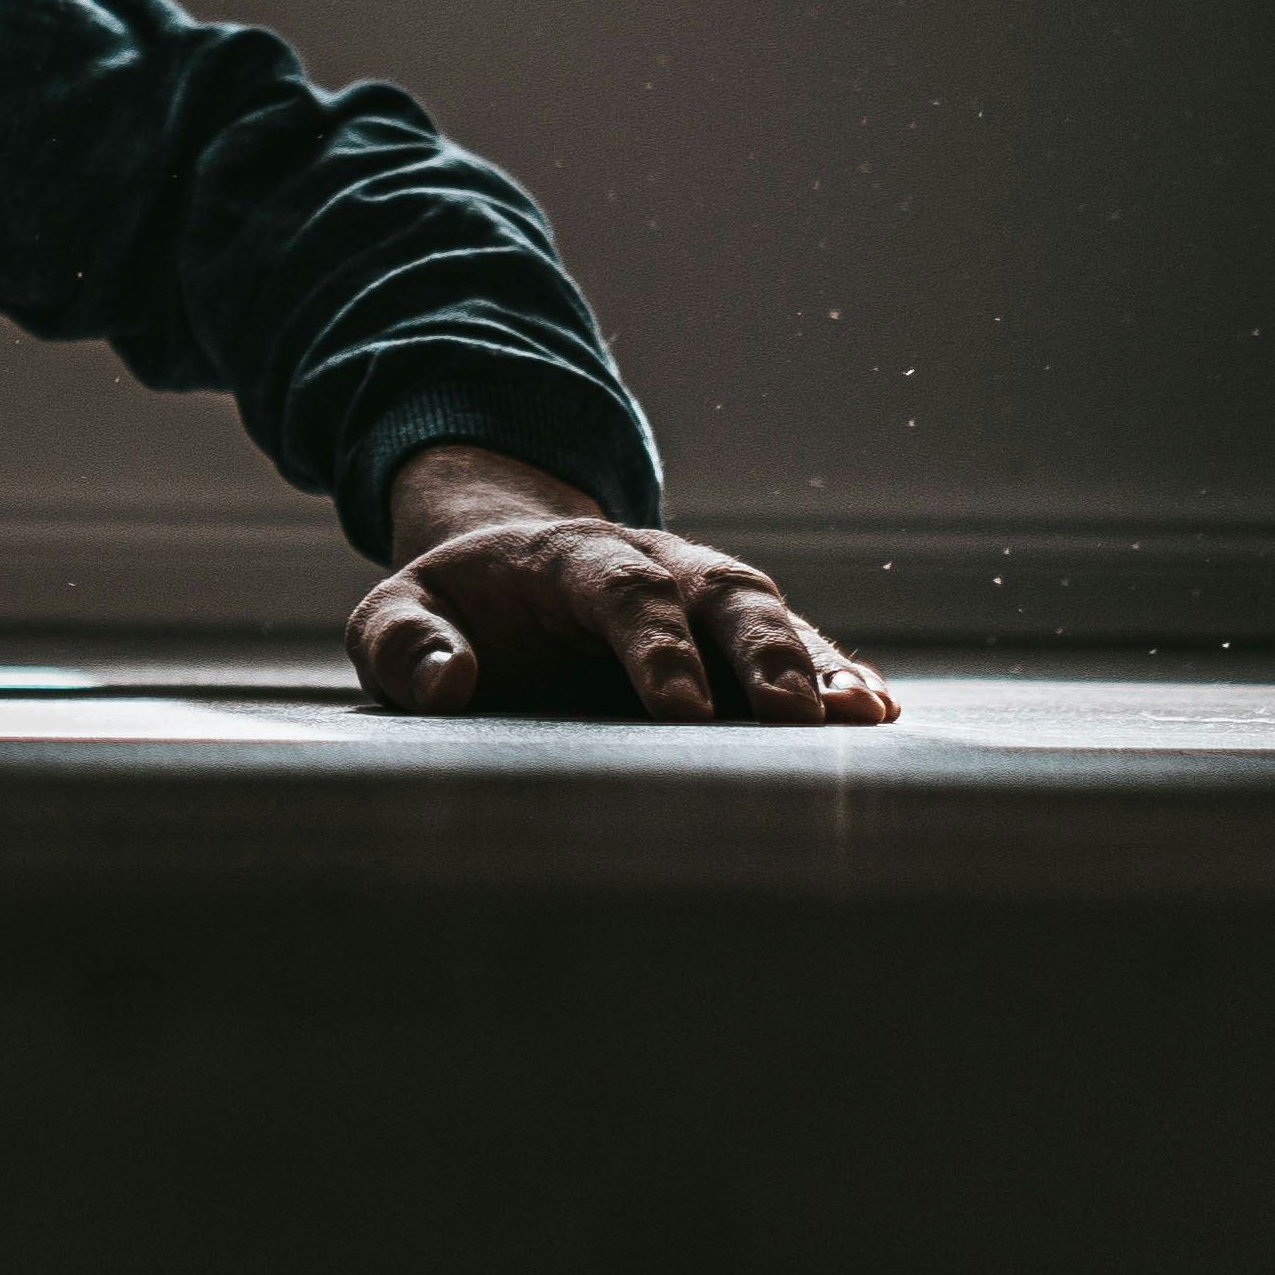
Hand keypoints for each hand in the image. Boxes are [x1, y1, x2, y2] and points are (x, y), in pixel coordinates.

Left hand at [346, 447, 895, 725]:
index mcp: (574, 556)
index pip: (625, 590)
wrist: (502, 571)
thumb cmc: (452, 609)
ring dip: (817, 663)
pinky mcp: (731, 634)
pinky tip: (875, 710)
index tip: (680, 709)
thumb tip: (450, 682)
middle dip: (763, 652)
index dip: (656, 646)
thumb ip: (407, 643)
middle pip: (723, 592)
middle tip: (795, 719)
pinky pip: (796, 642)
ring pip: (773, 614)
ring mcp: (704, 595)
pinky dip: (836, 671)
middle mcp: (658, 563)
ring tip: (859, 716)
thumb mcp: (399, 616)